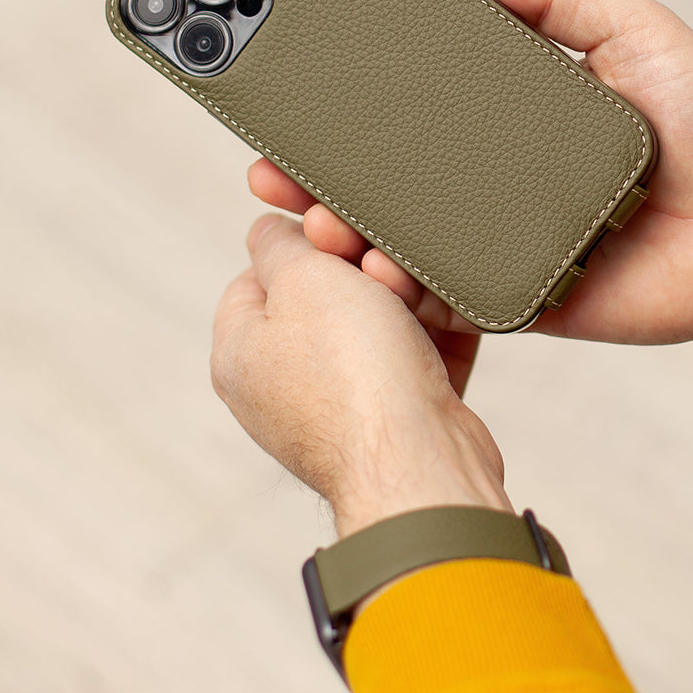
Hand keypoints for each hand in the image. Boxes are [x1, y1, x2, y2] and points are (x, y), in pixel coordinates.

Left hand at [211, 215, 510, 536]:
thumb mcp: (303, 279)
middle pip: (322, 297)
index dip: (298, 245)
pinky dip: (435, 337)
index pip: (256, 276)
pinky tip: (451, 317)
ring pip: (375, 324)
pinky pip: (417, 358)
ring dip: (404, 300)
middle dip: (359, 271)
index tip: (334, 233)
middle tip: (379, 264)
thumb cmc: (354, 373)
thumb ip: (279, 244)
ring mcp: (340, 406)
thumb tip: (267, 231)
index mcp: (241, 353)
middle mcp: (283, 385)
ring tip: (417, 297)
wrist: (421, 462)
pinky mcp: (396, 419)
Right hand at [250, 0, 692, 344]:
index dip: (350, 118)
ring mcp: (508, 248)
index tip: (295, 108)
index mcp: (512, 127)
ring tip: (319, 231)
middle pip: (393, 190)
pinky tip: (373, 285)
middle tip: (276, 179)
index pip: (411, 120)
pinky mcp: (529, 302)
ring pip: (410, 252)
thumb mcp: (633, 29)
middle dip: (324, 189)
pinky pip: (457, 307)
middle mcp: (498, 188)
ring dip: (353, 247)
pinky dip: (410, 301)